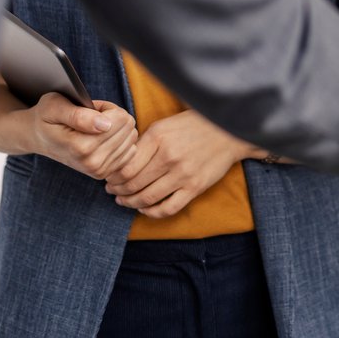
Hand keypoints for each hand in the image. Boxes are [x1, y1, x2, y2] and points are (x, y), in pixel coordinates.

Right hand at [24, 95, 139, 179]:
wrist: (40, 138)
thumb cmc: (47, 117)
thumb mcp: (55, 106)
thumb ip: (79, 115)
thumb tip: (105, 125)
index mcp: (80, 147)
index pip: (120, 118)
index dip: (107, 107)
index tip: (89, 109)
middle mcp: (92, 163)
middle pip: (128, 126)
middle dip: (112, 116)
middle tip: (90, 118)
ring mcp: (99, 170)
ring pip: (131, 136)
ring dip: (116, 127)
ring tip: (93, 128)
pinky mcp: (106, 173)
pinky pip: (131, 149)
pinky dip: (119, 140)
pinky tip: (100, 138)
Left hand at [103, 109, 253, 218]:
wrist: (229, 131)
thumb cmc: (194, 125)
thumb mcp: (165, 125)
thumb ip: (145, 142)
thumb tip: (122, 161)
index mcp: (158, 137)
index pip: (125, 166)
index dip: (113, 177)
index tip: (108, 178)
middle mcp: (169, 157)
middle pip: (132, 184)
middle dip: (118, 190)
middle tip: (112, 191)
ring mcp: (183, 174)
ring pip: (147, 198)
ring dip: (131, 202)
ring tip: (124, 201)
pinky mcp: (195, 187)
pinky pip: (168, 208)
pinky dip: (152, 212)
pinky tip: (145, 208)